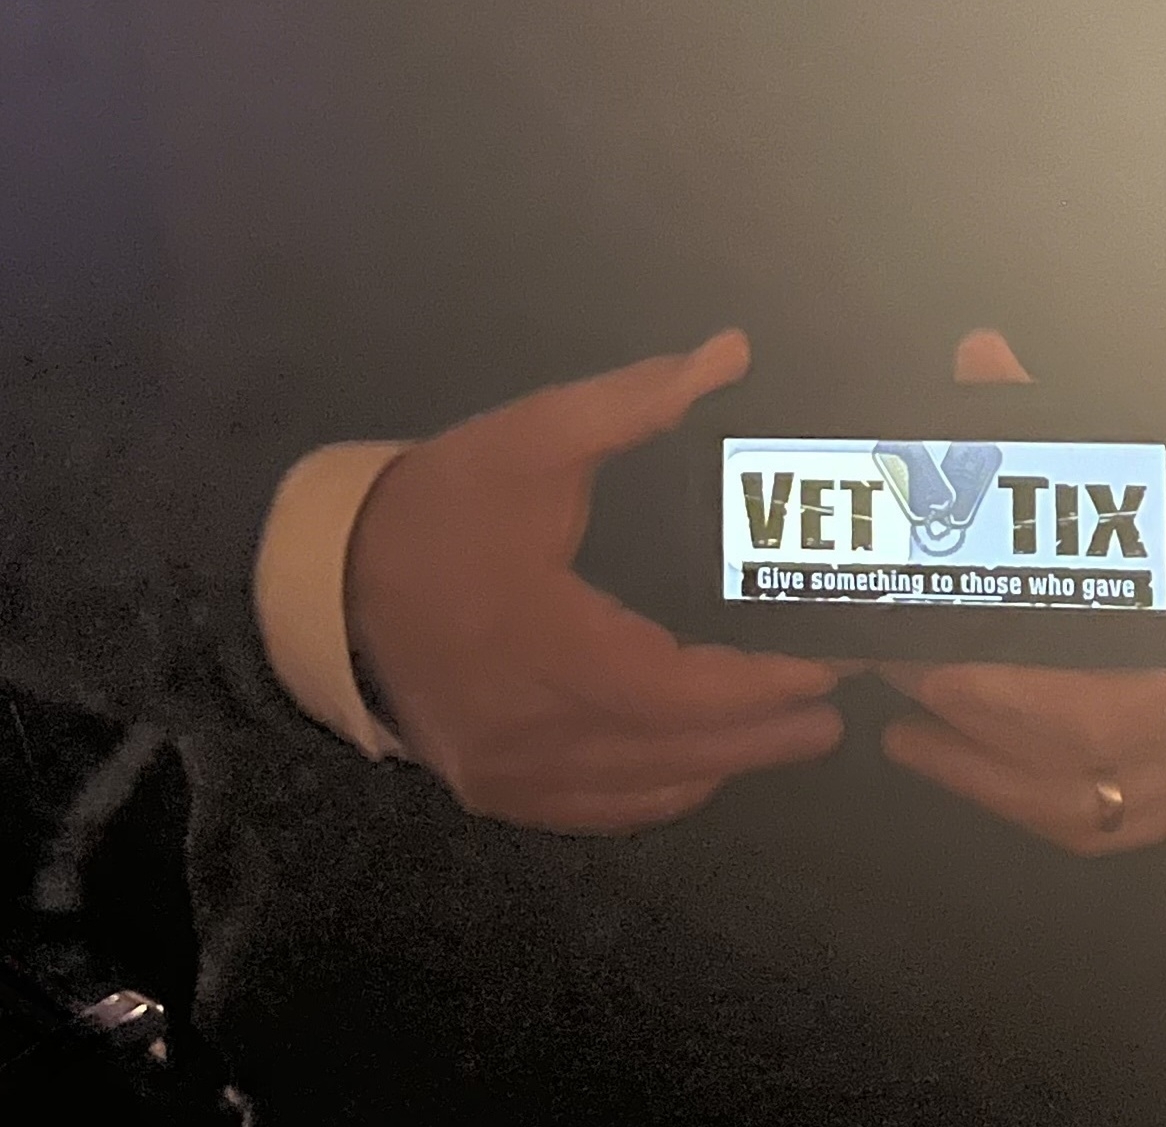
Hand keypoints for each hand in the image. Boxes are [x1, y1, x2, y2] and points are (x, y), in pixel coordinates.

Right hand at [347, 330, 842, 835]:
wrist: (330, 580)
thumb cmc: (437, 510)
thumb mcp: (531, 441)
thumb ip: (633, 403)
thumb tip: (729, 356)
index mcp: (550, 650)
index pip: (683, 692)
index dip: (762, 687)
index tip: (825, 664)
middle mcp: (534, 733)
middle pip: (679, 753)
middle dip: (765, 733)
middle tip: (834, 709)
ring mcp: (512, 776)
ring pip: (644, 788)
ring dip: (722, 762)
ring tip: (790, 731)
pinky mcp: (495, 791)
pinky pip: (599, 809)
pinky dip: (660, 788)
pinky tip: (702, 764)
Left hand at [882, 329, 1165, 856]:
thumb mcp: (1142, 467)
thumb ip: (1052, 430)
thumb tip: (979, 360)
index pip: (1070, 676)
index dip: (979, 671)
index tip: (911, 637)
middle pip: (1055, 737)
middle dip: (957, 705)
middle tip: (890, 663)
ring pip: (1057, 795)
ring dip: (964, 760)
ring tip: (901, 716)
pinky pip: (1076, 824)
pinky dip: (1003, 798)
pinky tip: (944, 758)